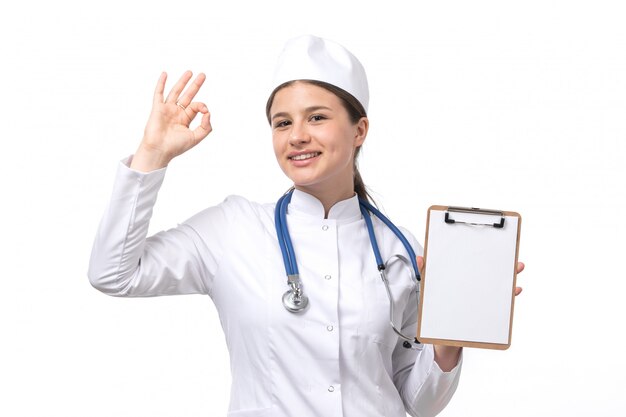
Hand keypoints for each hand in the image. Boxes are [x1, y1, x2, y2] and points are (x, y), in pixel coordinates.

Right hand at [131, 71, 211, 170]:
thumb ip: (206, 126)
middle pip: (187, 95)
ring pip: (175, 92)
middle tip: (202, 75)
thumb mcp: (196, 137)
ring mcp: (167, 109)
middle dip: (195, 85)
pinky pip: (159, 93)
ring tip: (190, 72)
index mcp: (185, 119)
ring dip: (182, 81)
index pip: (196, 106)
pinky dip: (161, 83)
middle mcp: (176, 113)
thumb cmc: (176, 146)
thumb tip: (208, 112)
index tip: (205, 111)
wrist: (160, 150)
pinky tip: (165, 74)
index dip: (202, 106)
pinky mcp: (157, 108)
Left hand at [416, 256, 524, 370]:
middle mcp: (474, 290)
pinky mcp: (485, 314)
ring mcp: (481, 302)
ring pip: (497, 288)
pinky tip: (513, 292)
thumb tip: (421, 258)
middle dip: (502, 265)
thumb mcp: (429, 293)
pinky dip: (507, 299)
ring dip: (509, 279)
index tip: (491, 245)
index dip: (483, 255)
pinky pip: (500, 307)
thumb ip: (426, 274)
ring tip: (515, 270)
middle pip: (490, 275)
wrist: (442, 341)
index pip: (474, 266)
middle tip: (511, 257)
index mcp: (462, 282)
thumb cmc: (437, 315)